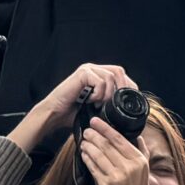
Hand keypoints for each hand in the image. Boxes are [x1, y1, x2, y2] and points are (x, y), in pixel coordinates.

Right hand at [17, 61, 133, 154]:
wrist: (55, 115)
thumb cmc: (73, 113)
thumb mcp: (97, 109)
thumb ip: (109, 104)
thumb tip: (127, 111)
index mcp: (99, 75)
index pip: (121, 75)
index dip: (128, 86)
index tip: (130, 101)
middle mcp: (94, 69)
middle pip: (118, 71)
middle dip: (122, 88)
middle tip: (118, 104)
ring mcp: (88, 69)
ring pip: (110, 76)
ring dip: (108, 94)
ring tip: (100, 105)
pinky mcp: (82, 74)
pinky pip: (100, 81)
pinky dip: (98, 93)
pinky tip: (90, 101)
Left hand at [80, 115, 160, 184]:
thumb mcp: (146, 173)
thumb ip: (143, 153)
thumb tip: (139, 137)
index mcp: (139, 161)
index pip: (120, 139)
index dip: (106, 128)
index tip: (96, 121)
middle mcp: (130, 167)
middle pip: (107, 145)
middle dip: (94, 135)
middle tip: (87, 130)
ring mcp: (117, 176)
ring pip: (99, 154)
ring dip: (89, 145)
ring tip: (84, 141)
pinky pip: (94, 168)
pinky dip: (87, 159)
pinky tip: (84, 155)